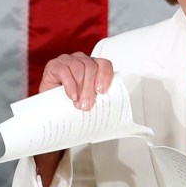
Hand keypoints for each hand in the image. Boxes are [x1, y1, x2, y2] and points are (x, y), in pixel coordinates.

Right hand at [34, 52, 113, 186]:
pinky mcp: (54, 65)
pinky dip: (69, 84)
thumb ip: (106, 106)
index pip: (105, 65)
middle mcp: (82, 61)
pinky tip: (70, 95)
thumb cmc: (73, 108)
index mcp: (94, 68)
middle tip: (87, 106)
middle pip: (91, 68)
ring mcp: (68, 61)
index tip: (103, 92)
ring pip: (79, 68)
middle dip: (90, 88)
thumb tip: (135, 126)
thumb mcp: (92, 106)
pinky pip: (64, 70)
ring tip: (77, 103)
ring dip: (80, 88)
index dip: (106, 76)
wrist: (51, 114)